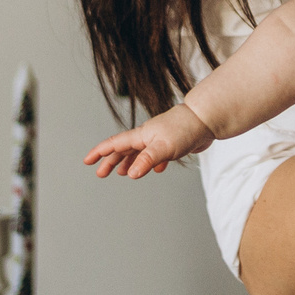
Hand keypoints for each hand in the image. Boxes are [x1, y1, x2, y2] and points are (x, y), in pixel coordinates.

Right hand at [84, 103, 215, 178]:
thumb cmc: (185, 129)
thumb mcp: (163, 147)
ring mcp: (160, 139)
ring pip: (140, 152)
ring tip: (122, 173)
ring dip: (129, 162)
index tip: (87, 161)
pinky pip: (157, 155)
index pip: (115, 144)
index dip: (100, 152)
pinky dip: (152, 163)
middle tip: (101, 174)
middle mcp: (148, 136)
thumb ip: (146, 160)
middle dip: (111, 161)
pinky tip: (156, 170)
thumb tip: (130, 174)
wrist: (207, 120)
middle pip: (124, 149)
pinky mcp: (173, 144)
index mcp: (141, 135)